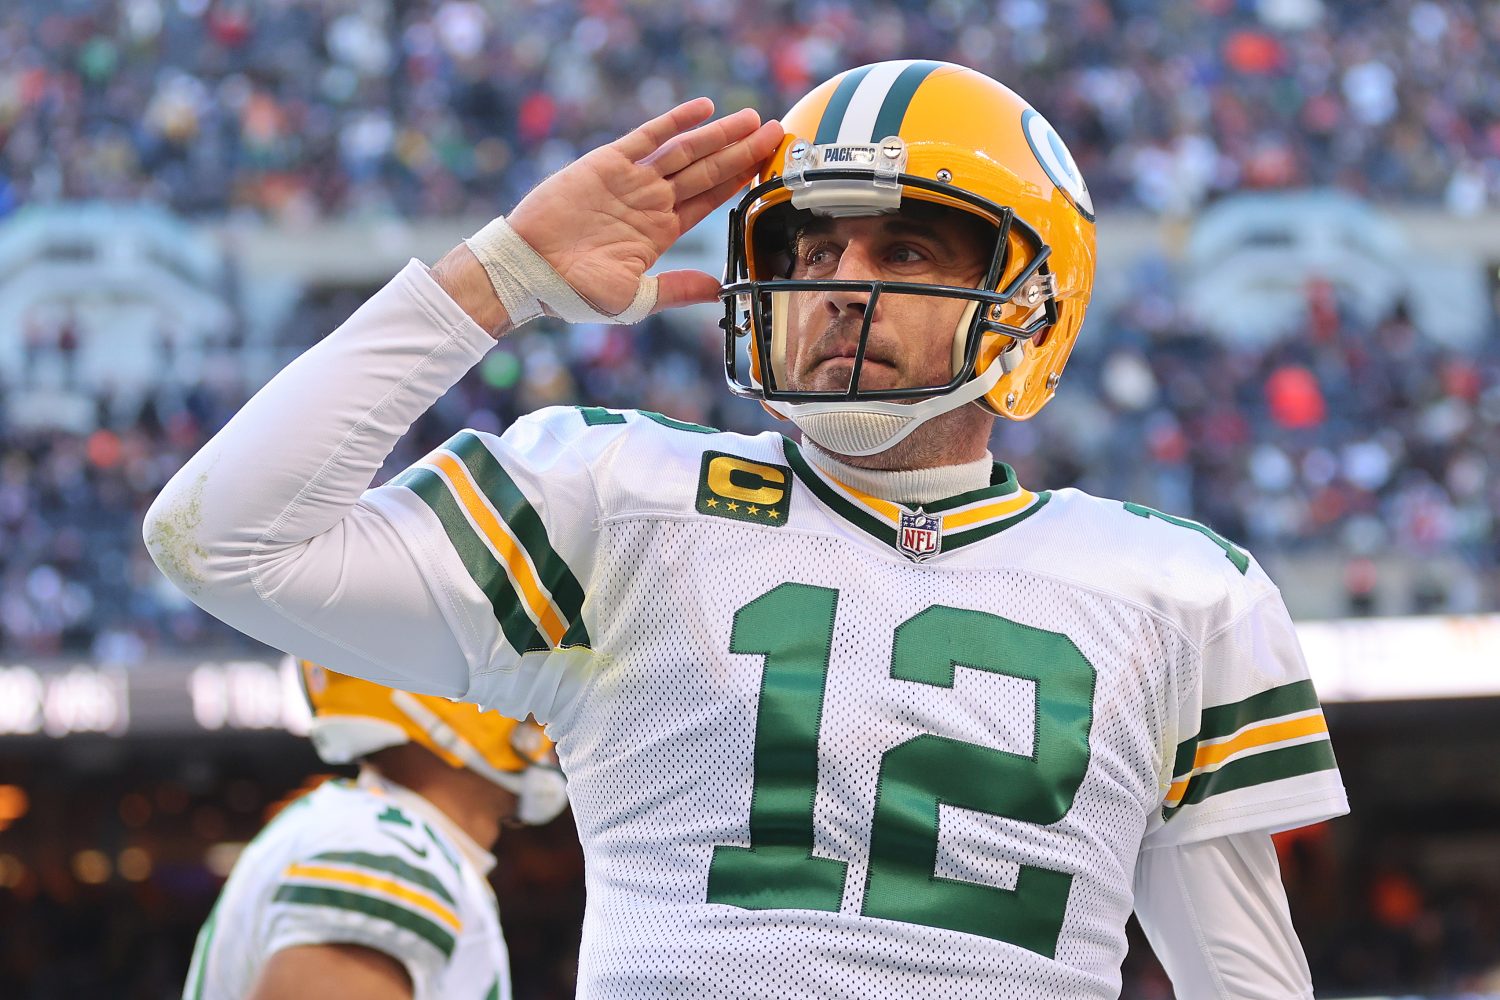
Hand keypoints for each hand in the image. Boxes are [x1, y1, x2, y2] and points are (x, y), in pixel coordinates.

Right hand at [507, 99, 782, 315]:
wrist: (528, 272)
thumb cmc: (574, 292)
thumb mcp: (635, 298)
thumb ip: (677, 289)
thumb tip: (720, 290)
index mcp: (660, 232)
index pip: (710, 200)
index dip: (740, 182)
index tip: (768, 167)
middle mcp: (650, 202)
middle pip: (707, 170)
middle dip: (742, 151)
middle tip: (776, 132)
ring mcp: (631, 180)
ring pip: (685, 151)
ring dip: (719, 135)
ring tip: (751, 120)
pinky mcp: (608, 164)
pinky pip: (648, 137)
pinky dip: (675, 122)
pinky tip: (703, 109)